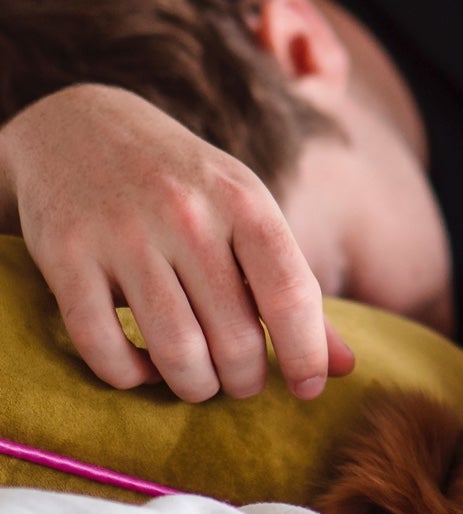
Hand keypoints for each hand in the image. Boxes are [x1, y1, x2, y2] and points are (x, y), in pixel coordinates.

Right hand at [0, 85, 352, 401]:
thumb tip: (346, 367)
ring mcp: (122, 234)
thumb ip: (294, 288)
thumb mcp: (249, 214)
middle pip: (235, 337)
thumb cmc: (187, 185)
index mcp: (244, 202)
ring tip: (201, 382)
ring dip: (194, 386)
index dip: (306, 355)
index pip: (291, 294)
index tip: (308, 389)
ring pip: (174, 350)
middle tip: (242, 383)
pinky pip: (102, 346)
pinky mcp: (65, 256)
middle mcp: (186, 216)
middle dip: (245, 380)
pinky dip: (128, 375)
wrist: (81, 124)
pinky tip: (142, 367)